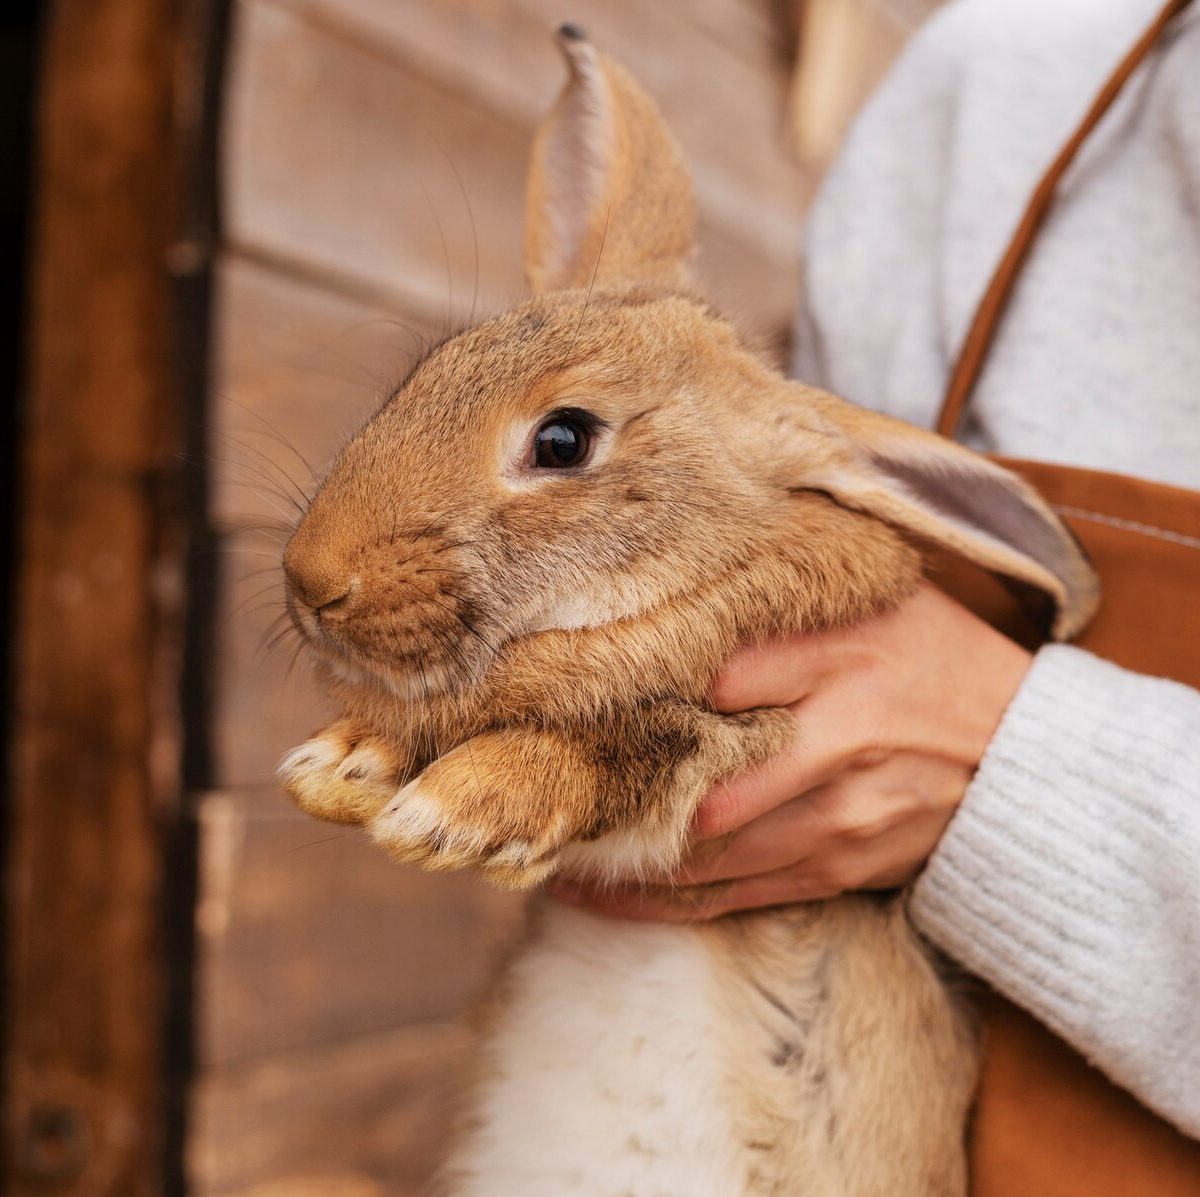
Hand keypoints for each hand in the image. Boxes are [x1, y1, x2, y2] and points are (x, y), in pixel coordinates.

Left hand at [550, 582, 1031, 920]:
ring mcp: (837, 825)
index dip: (640, 694)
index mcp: (842, 671)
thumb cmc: (944, 665)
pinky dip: (668, 903)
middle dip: (616, 799)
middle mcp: (835, 755)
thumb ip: (788, 612)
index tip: (567, 700)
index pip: (719, 683)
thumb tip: (688, 625)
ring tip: (548, 859)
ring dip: (625, 865)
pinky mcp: (839, 870)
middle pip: (700, 788)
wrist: (1031, 762)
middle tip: (536, 794)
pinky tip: (606, 900)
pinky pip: (738, 897)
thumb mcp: (880, 610)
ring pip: (709, 856)